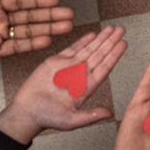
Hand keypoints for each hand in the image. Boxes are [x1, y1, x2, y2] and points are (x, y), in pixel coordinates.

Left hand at [0, 0, 73, 67]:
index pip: (20, 1)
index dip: (37, 0)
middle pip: (30, 16)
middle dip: (50, 16)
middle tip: (69, 14)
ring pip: (27, 31)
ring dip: (47, 29)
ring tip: (65, 27)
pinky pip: (14, 47)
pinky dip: (31, 44)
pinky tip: (46, 41)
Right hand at [0, 27, 126, 142]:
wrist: (26, 111)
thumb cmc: (47, 118)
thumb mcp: (71, 120)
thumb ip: (90, 116)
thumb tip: (109, 114)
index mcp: (86, 87)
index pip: (104, 67)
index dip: (114, 55)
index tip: (123, 44)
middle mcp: (80, 75)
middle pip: (100, 54)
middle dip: (111, 41)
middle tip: (121, 30)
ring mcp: (69, 67)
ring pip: (89, 49)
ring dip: (100, 38)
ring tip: (111, 28)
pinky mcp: (56, 62)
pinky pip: (72, 48)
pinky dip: (82, 40)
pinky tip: (92, 34)